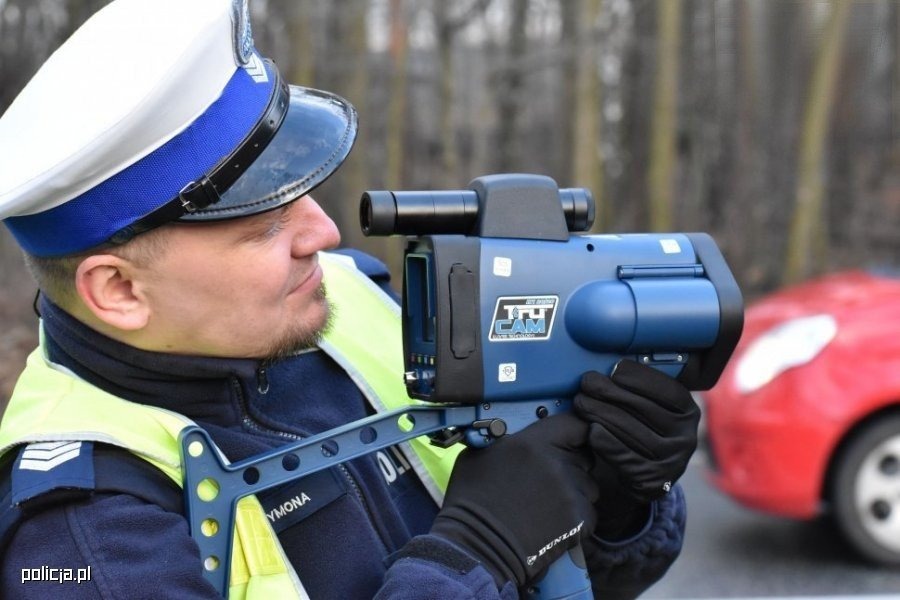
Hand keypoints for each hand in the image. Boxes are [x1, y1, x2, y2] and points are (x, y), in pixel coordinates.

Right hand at [431, 412, 598, 586]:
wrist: (477, 548)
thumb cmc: (471, 503)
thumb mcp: (479, 454)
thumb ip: (508, 440)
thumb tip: (518, 436)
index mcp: (533, 443)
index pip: (574, 424)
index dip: (574, 431)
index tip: (571, 438)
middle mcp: (557, 464)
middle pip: (584, 456)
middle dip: (572, 464)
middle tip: (548, 479)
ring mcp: (570, 493)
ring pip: (588, 486)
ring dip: (575, 492)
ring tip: (547, 504)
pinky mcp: (578, 521)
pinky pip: (588, 512)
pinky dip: (575, 518)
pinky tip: (551, 523)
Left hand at [574, 359, 699, 502]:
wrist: (643, 477)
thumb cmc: (641, 431)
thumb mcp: (651, 410)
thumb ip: (640, 391)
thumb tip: (611, 367)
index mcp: (688, 413)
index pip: (667, 390)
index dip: (640, 378)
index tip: (614, 370)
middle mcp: (686, 437)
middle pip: (643, 408)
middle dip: (610, 392)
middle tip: (587, 382)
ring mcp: (672, 461)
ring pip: (631, 430)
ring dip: (600, 413)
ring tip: (581, 402)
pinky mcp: (653, 480)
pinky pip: (625, 456)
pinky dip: (605, 442)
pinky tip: (590, 430)